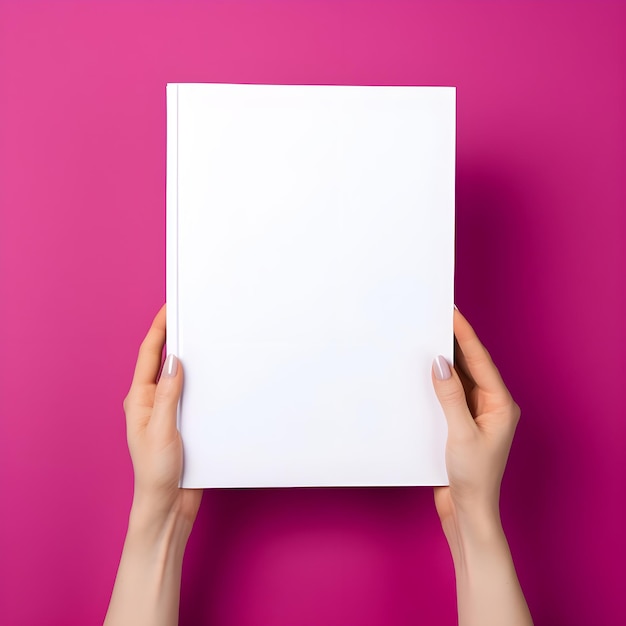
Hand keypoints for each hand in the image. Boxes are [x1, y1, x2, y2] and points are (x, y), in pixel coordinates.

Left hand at [123, 304, 201, 527]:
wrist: (168, 504)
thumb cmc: (156, 472)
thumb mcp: (162, 430)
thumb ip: (168, 394)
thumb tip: (174, 361)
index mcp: (139, 399)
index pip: (148, 355)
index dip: (158, 329)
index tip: (169, 308)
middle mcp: (152, 401)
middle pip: (163, 360)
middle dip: (174, 336)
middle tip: (190, 316)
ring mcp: (168, 411)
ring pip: (179, 375)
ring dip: (189, 357)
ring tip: (203, 338)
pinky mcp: (183, 421)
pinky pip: (192, 392)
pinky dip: (201, 379)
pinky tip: (214, 374)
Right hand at [432, 308, 520, 526]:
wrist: (468, 511)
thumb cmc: (473, 478)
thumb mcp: (461, 434)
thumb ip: (450, 396)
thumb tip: (440, 363)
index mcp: (500, 405)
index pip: (480, 361)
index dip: (465, 335)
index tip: (452, 313)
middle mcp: (491, 406)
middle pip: (472, 365)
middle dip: (455, 342)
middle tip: (437, 318)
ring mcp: (476, 414)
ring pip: (460, 378)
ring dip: (445, 360)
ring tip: (428, 337)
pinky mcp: (461, 423)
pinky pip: (450, 394)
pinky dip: (438, 381)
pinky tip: (424, 372)